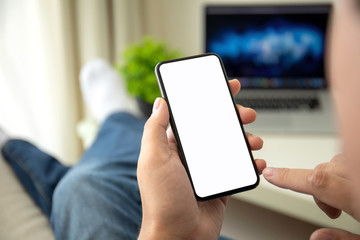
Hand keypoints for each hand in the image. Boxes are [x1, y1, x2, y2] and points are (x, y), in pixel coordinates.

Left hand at [137, 80, 265, 239]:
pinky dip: (250, 163)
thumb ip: (155, 130)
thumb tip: (160, 102)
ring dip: (245, 139)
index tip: (224, 87)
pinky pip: (237, 168)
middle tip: (246, 113)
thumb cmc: (162, 202)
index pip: (193, 116)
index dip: (208, 99)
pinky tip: (256, 160)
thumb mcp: (154, 160)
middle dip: (233, 117)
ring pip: (229, 146)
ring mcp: (207, 170)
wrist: (180, 237)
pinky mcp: (220, 184)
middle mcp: (191, 156)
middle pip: (215, 128)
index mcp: (174, 146)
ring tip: (254, 140)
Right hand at [263, 154, 359, 239]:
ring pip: (335, 162)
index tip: (270, 174)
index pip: (316, 182)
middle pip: (321, 172)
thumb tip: (317, 236)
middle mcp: (359, 178)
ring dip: (330, 178)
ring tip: (344, 200)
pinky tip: (352, 186)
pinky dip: (343, 170)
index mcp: (358, 197)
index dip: (288, 177)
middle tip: (333, 212)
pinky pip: (347, 160)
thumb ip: (342, 238)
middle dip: (316, 189)